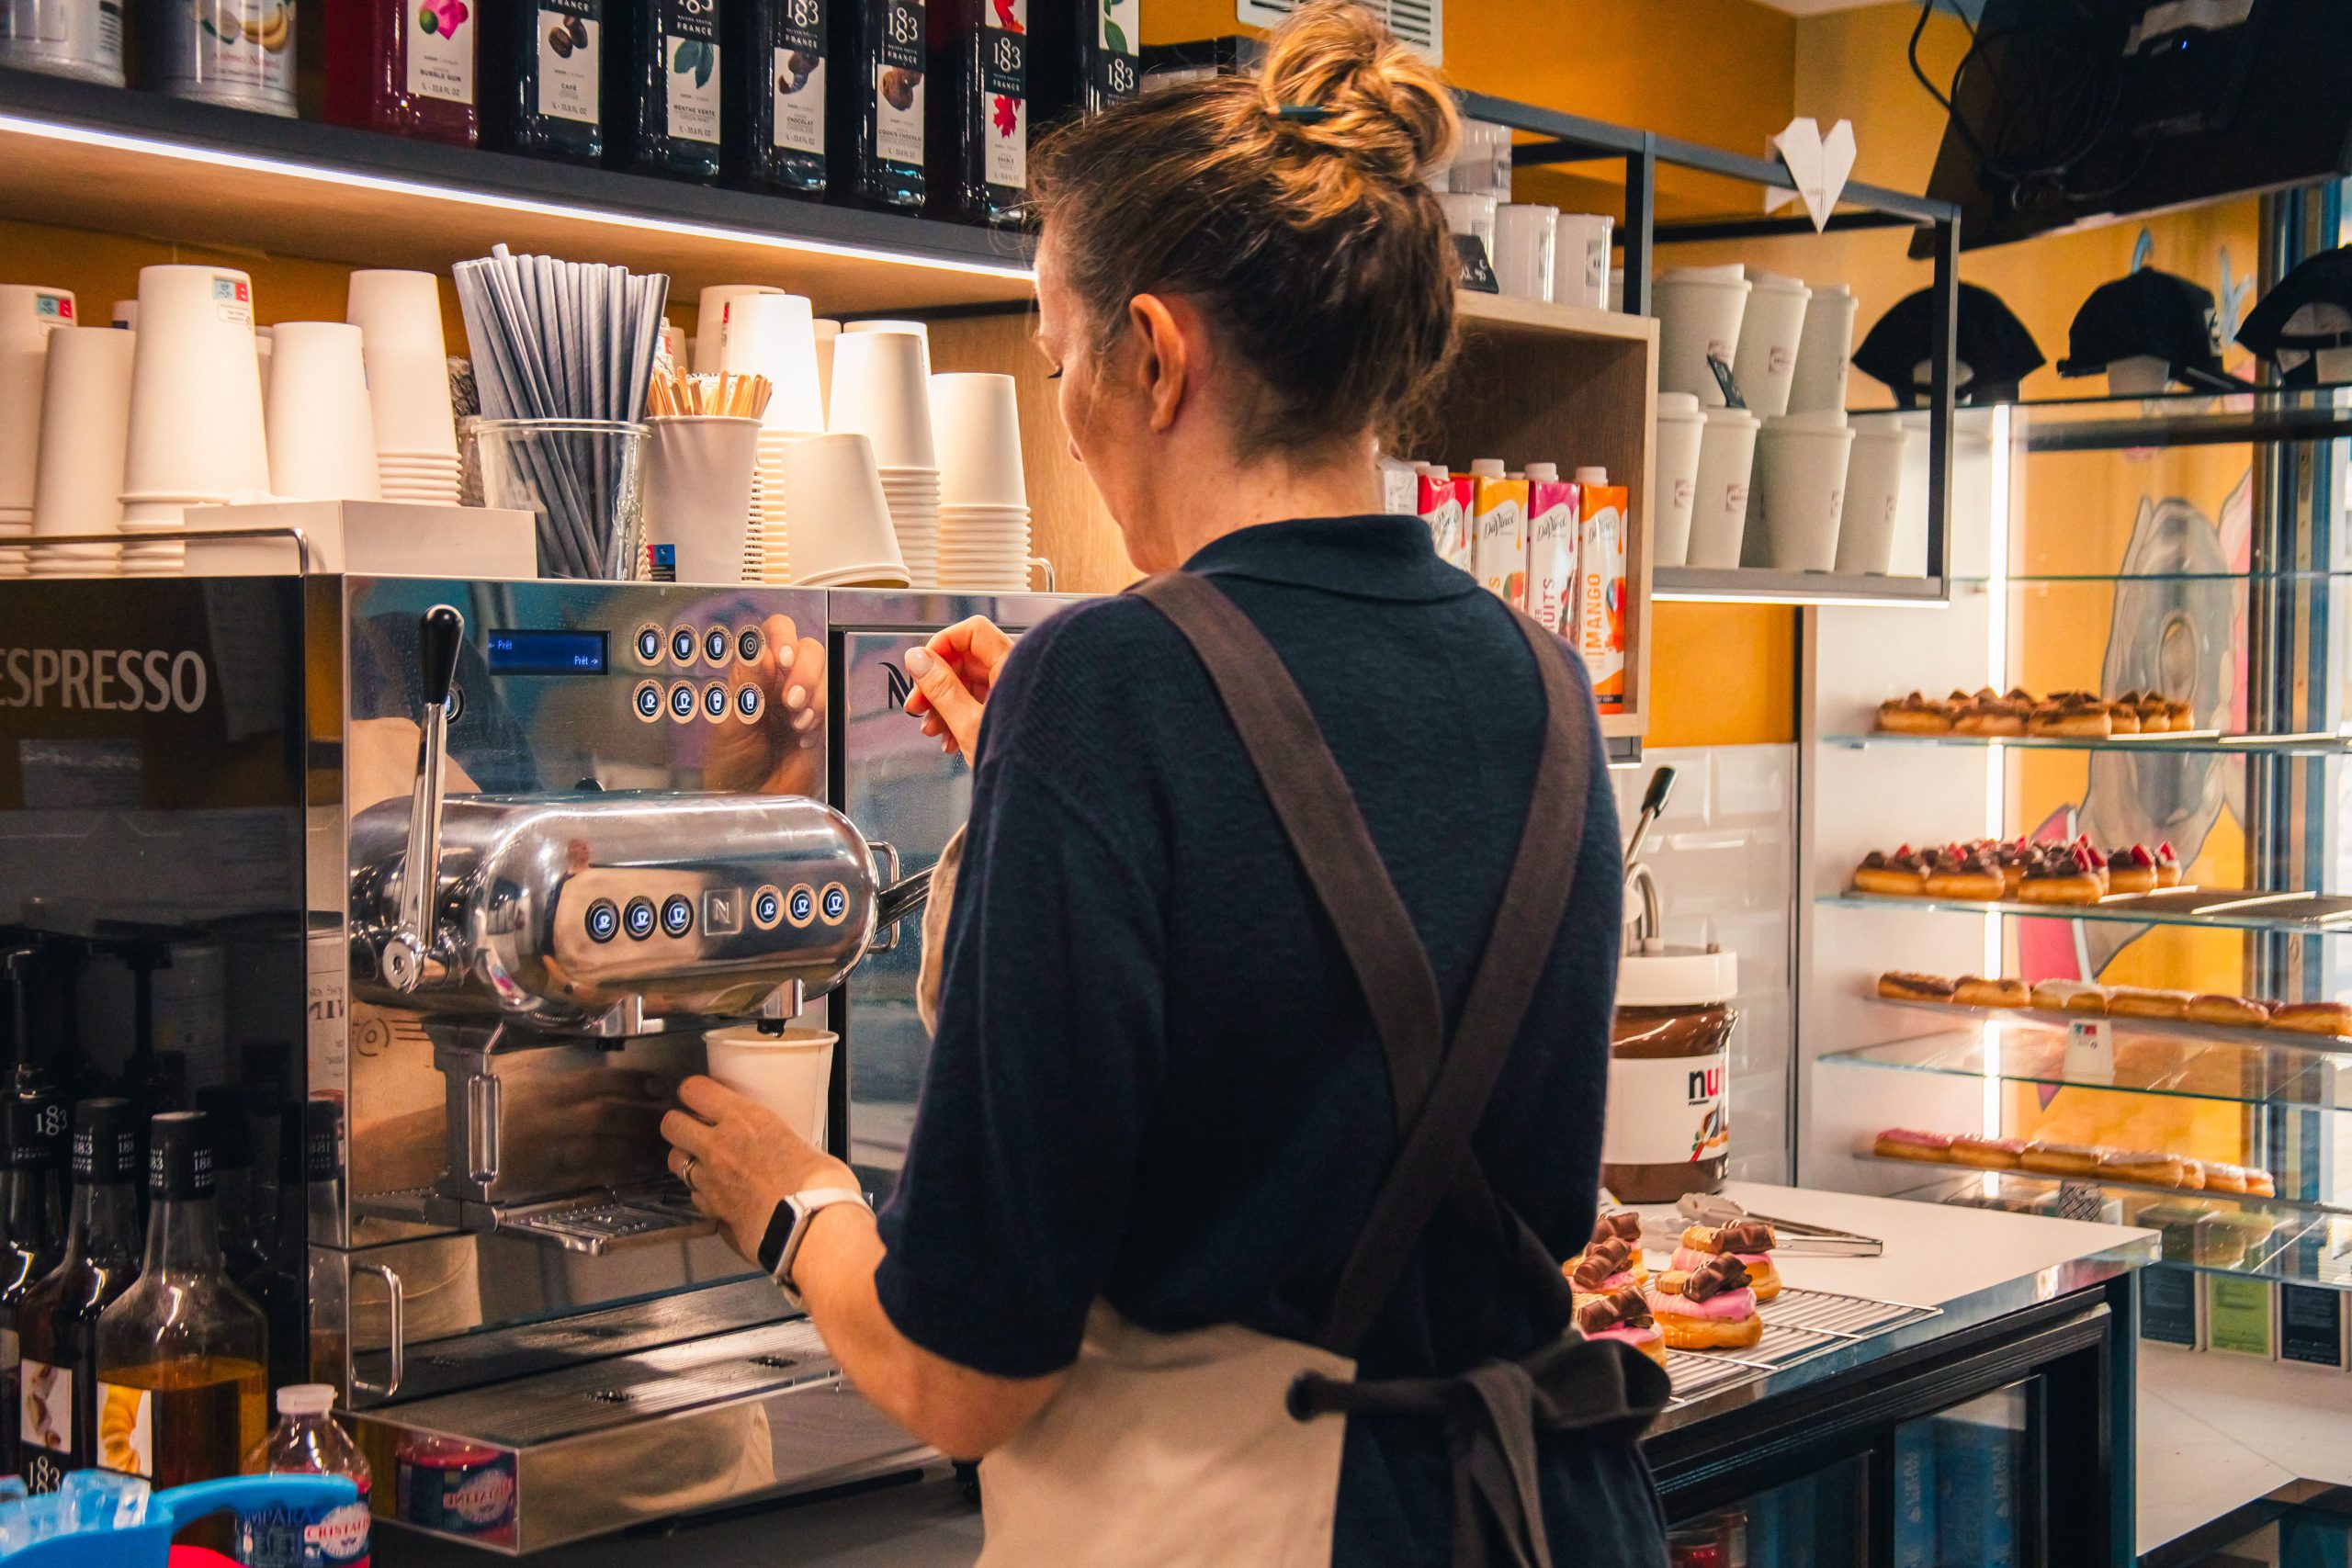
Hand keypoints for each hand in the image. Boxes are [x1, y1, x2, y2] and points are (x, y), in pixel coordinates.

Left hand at [662, 1076, 857, 1260]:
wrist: (810, 1227)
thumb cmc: (819, 1184)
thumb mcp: (803, 1143)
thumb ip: (781, 1140)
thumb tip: (786, 1146)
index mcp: (744, 1119)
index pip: (695, 1090)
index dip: (693, 1093)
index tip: (701, 1096)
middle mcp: (719, 1145)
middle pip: (671, 1124)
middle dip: (680, 1126)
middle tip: (695, 1130)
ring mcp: (710, 1180)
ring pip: (675, 1161)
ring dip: (686, 1160)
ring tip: (707, 1163)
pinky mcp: (711, 1210)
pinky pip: (694, 1196)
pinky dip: (703, 1194)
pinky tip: (721, 1195)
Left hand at [705, 613, 827, 796]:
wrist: (752, 800)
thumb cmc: (731, 765)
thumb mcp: (730, 725)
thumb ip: (746, 688)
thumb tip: (760, 652)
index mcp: (755, 672)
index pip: (775, 632)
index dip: (783, 637)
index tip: (782, 660)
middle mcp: (782, 679)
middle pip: (809, 648)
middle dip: (805, 673)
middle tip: (791, 703)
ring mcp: (806, 698)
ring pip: (827, 673)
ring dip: (816, 697)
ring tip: (797, 725)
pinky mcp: (826, 721)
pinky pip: (839, 703)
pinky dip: (826, 717)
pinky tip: (806, 737)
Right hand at [902, 617, 1012, 760]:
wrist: (1046, 796)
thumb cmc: (1022, 764)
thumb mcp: (969, 725)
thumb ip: (940, 688)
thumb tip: (918, 660)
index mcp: (1012, 666)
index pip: (972, 632)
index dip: (942, 646)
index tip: (921, 668)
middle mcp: (1017, 674)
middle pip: (967, 660)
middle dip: (936, 683)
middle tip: (917, 705)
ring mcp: (1016, 693)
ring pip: (971, 685)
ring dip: (944, 705)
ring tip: (933, 730)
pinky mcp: (1013, 713)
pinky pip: (981, 703)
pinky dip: (960, 717)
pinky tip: (951, 739)